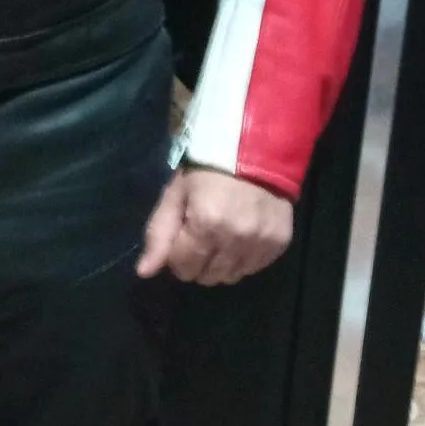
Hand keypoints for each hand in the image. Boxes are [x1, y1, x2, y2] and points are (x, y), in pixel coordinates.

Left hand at [137, 166, 292, 285]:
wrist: (256, 148)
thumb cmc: (208, 170)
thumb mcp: (176, 195)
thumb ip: (159, 234)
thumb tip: (144, 272)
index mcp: (206, 225)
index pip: (183, 268)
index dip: (177, 255)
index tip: (183, 236)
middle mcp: (236, 239)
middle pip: (207, 277)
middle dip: (198, 262)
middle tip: (202, 236)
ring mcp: (261, 243)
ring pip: (231, 277)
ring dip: (221, 263)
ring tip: (222, 237)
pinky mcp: (279, 243)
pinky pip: (254, 268)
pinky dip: (244, 258)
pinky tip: (242, 236)